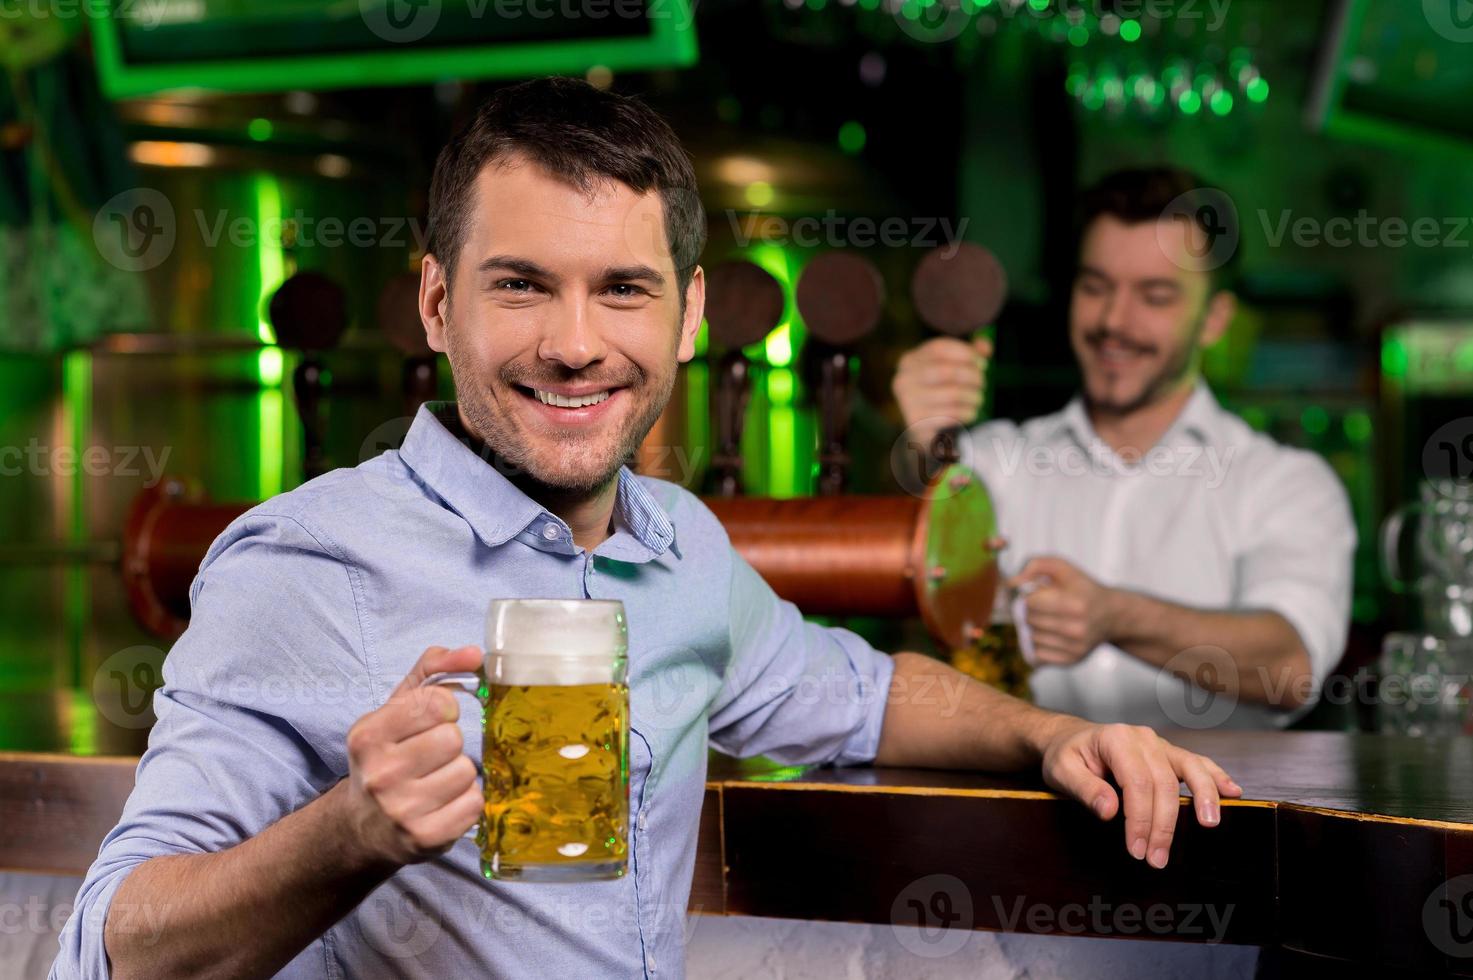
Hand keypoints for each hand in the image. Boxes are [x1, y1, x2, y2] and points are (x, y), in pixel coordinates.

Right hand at [341, 644, 483, 867]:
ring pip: (466, 771)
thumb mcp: (396, 709)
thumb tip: (474, 654)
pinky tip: (443, 802)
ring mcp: (401, 810)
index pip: (436, 702)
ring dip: (459, 773)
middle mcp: (380, 774)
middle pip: (453, 738)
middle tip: (430, 756)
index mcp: (368, 735)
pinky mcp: (425, 838)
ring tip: (435, 780)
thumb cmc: (388, 756)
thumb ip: (433, 670)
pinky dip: (465, 801)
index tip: (433, 720)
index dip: (444, 708)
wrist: (363, 826)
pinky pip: (474, 804)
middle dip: (449, 743)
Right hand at [892, 335, 991, 449]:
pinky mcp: (916, 422)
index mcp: (909, 360)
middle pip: (945, 371)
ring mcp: (907, 402)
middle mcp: (903, 379)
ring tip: (978, 399)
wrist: (924, 428)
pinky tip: (971, 413)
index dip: (965, 353)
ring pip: (951, 394)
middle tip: (982, 383)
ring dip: (972, 396)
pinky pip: (950, 415)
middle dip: (971, 376)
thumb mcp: (950, 368)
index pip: (938, 348)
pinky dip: (966, 413)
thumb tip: (985, 346)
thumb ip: (969, 353)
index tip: (982, 362)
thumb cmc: (939, 391)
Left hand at [1010, 556, 1117, 664]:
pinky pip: (1038, 654)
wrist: (1111, 615)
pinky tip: (1052, 635)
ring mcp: (1075, 647)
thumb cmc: (1082, 588)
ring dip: (1034, 628)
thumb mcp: (1064, 568)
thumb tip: (1011, 583)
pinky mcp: (1072, 660)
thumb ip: (1036, 565)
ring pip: (1032, 638)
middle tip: (1043, 607)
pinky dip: (1039, 644)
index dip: (1030, 596)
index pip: (1031, 602)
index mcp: (1076, 604)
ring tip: (1049, 620)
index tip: (1037, 594)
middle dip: (1030, 611)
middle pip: (1030, 620)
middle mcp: (1077, 629)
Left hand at [1035, 718, 1242, 867]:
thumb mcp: (1061, 771)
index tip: (1137, 849)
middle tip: (1157, 859)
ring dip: (1202, 798)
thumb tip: (1111, 812)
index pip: (1136, 782)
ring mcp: (1158, 744)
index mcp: (1116, 739)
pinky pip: (1196, 763)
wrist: (1068, 738)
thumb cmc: (1064, 756)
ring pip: (1190, 768)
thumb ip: (1084, 789)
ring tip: (1209, 825)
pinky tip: (1231, 793)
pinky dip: (1215, 777)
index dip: (1140, 818)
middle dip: (1164, 824)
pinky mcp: (1168, 754)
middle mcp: (1142, 738)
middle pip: (1164, 782)